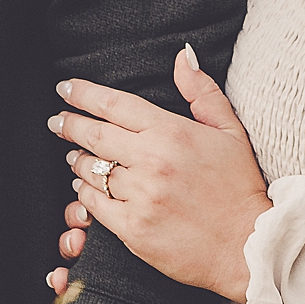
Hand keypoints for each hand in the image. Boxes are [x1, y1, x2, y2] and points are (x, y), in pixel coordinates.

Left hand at [45, 45, 269, 302]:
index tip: (66, 88)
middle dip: (68, 124)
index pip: (114, 104)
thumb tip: (182, 56)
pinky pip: (95, 205)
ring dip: (77, 159)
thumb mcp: (230, 130)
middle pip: (94, 134)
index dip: (83, 93)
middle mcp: (152, 162)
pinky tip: (84, 186)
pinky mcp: (133, 229)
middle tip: (56, 120)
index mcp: (172, 132)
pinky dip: (84, 193)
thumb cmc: (239, 187)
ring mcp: (140, 197)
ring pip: (91, 170)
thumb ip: (202, 91)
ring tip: (73, 154)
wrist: (248, 247)